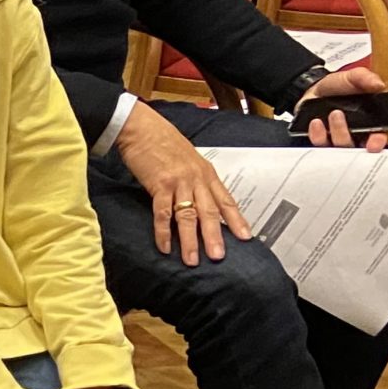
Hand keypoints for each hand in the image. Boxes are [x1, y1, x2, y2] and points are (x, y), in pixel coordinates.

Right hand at [113, 99, 249, 264]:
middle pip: (209, 211)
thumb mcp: (187, 160)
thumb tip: (199, 200)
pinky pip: (162, 212)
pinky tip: (164, 247)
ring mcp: (179, 182)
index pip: (225, 200)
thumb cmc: (162, 143)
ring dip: (191, 240)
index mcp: (206, 173)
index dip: (236, 220)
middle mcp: (196, 179)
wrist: (142, 128)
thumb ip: (195, 179)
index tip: (246, 237)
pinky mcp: (159, 184)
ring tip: (193, 260)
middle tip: (219, 257)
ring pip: (188, 215)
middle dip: (215, 236)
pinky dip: (163, 231)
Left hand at [295, 64, 387, 152]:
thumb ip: (366, 78)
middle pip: (358, 147)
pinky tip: (316, 123)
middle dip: (353, 139)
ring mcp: (338, 138)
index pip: (378, 136)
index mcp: (371, 120)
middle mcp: (356, 133)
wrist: (314, 89)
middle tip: (347, 124)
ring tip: (333, 114)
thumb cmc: (339, 85)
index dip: (377, 142)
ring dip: (338, 132)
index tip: (374, 144)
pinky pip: (320, 144)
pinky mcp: (322, 140)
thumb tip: (379, 84)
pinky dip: (318, 135)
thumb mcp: (353, 77)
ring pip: (340, 146)